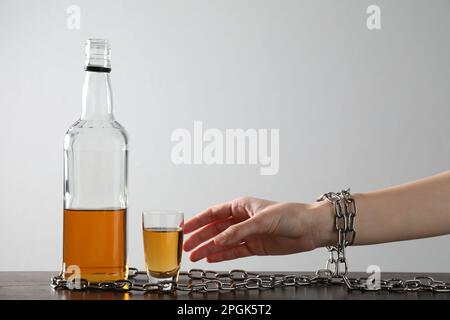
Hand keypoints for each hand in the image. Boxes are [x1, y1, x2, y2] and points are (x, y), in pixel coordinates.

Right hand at [183, 197, 333, 262]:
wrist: (310, 229)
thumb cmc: (291, 214)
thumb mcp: (261, 220)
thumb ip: (238, 231)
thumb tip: (217, 240)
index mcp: (242, 205)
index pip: (214, 213)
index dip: (198, 220)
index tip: (185, 227)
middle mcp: (243, 219)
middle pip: (215, 229)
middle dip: (200, 238)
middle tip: (187, 247)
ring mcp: (248, 234)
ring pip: (223, 242)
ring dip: (209, 248)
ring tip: (195, 257)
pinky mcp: (255, 247)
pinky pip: (234, 252)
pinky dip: (222, 255)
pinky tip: (211, 259)